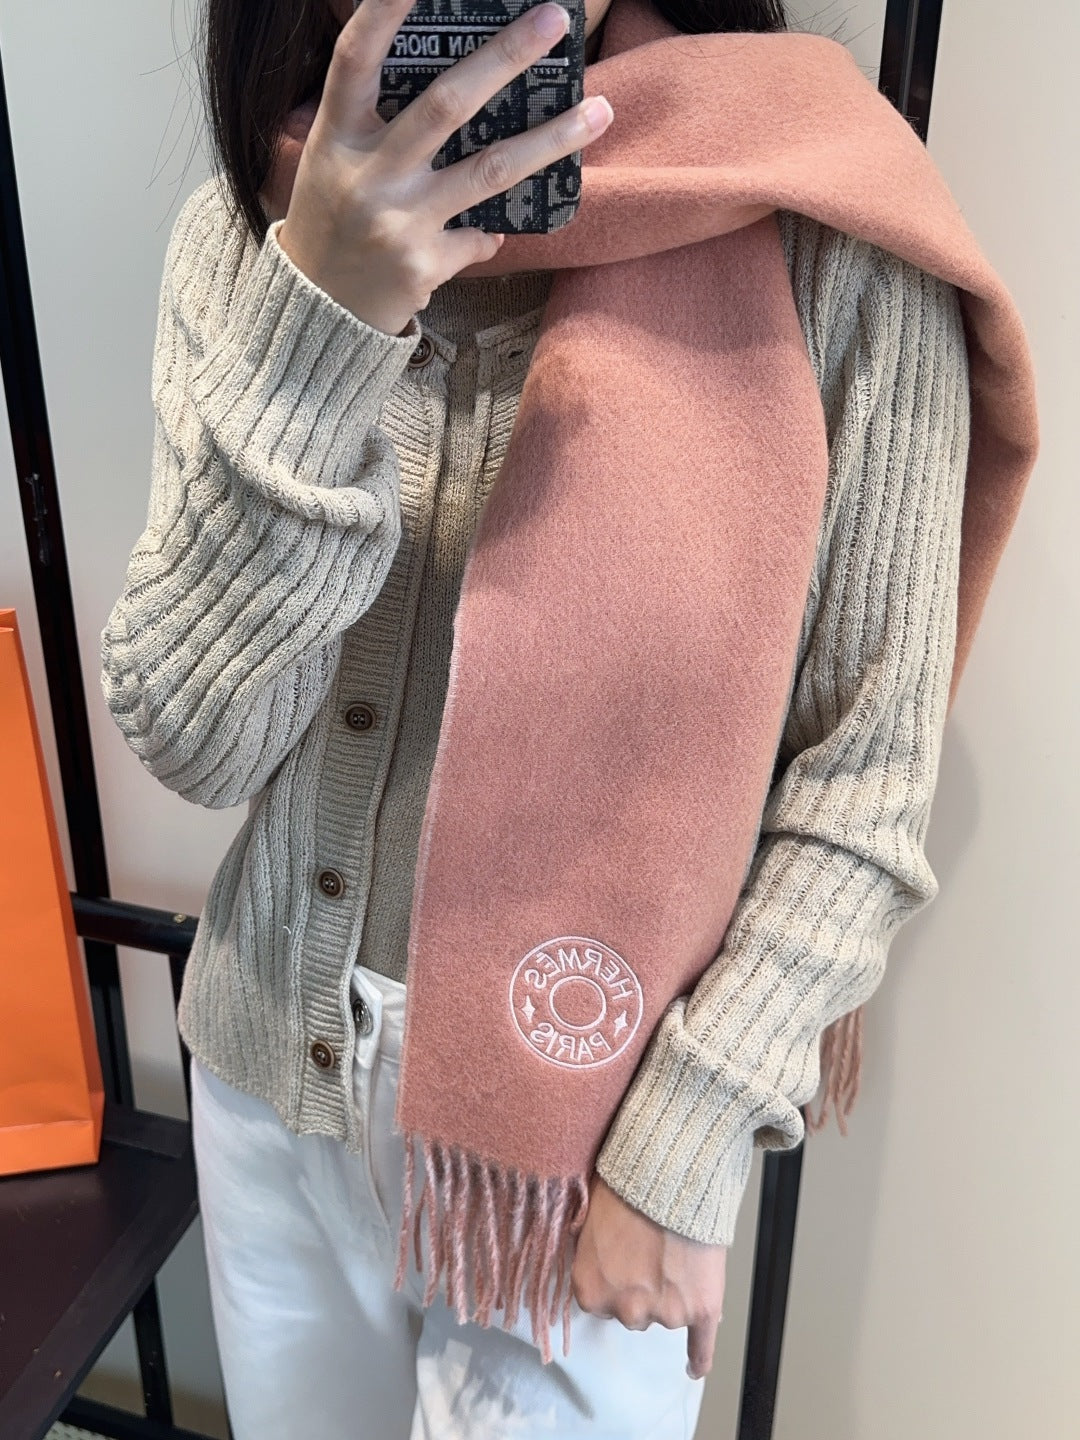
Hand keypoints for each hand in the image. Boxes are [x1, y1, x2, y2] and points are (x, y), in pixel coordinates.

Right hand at [276, 0, 614, 335]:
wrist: (318, 311)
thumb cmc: (334, 221)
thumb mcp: (336, 161)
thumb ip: (382, 123)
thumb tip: (464, 87)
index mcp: (338, 135)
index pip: (357, 57)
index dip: (384, 10)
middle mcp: (368, 174)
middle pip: (446, 104)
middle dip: (505, 56)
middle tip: (555, 18)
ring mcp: (398, 220)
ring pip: (489, 169)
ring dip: (551, 139)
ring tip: (599, 111)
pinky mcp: (423, 263)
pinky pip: (479, 237)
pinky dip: (490, 234)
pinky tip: (494, 233)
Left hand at [570, 1173, 727, 1380]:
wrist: (672, 1177)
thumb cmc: (626, 1186)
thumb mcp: (588, 1216)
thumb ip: (589, 1249)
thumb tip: (589, 1250)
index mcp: (589, 1289)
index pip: (598, 1300)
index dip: (614, 1278)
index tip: (624, 1261)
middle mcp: (624, 1310)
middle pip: (632, 1311)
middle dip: (641, 1288)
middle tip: (652, 1253)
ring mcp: (664, 1313)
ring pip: (665, 1315)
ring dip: (669, 1294)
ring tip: (677, 1255)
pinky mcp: (700, 1309)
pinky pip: (700, 1345)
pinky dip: (698, 1357)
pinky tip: (693, 1367)